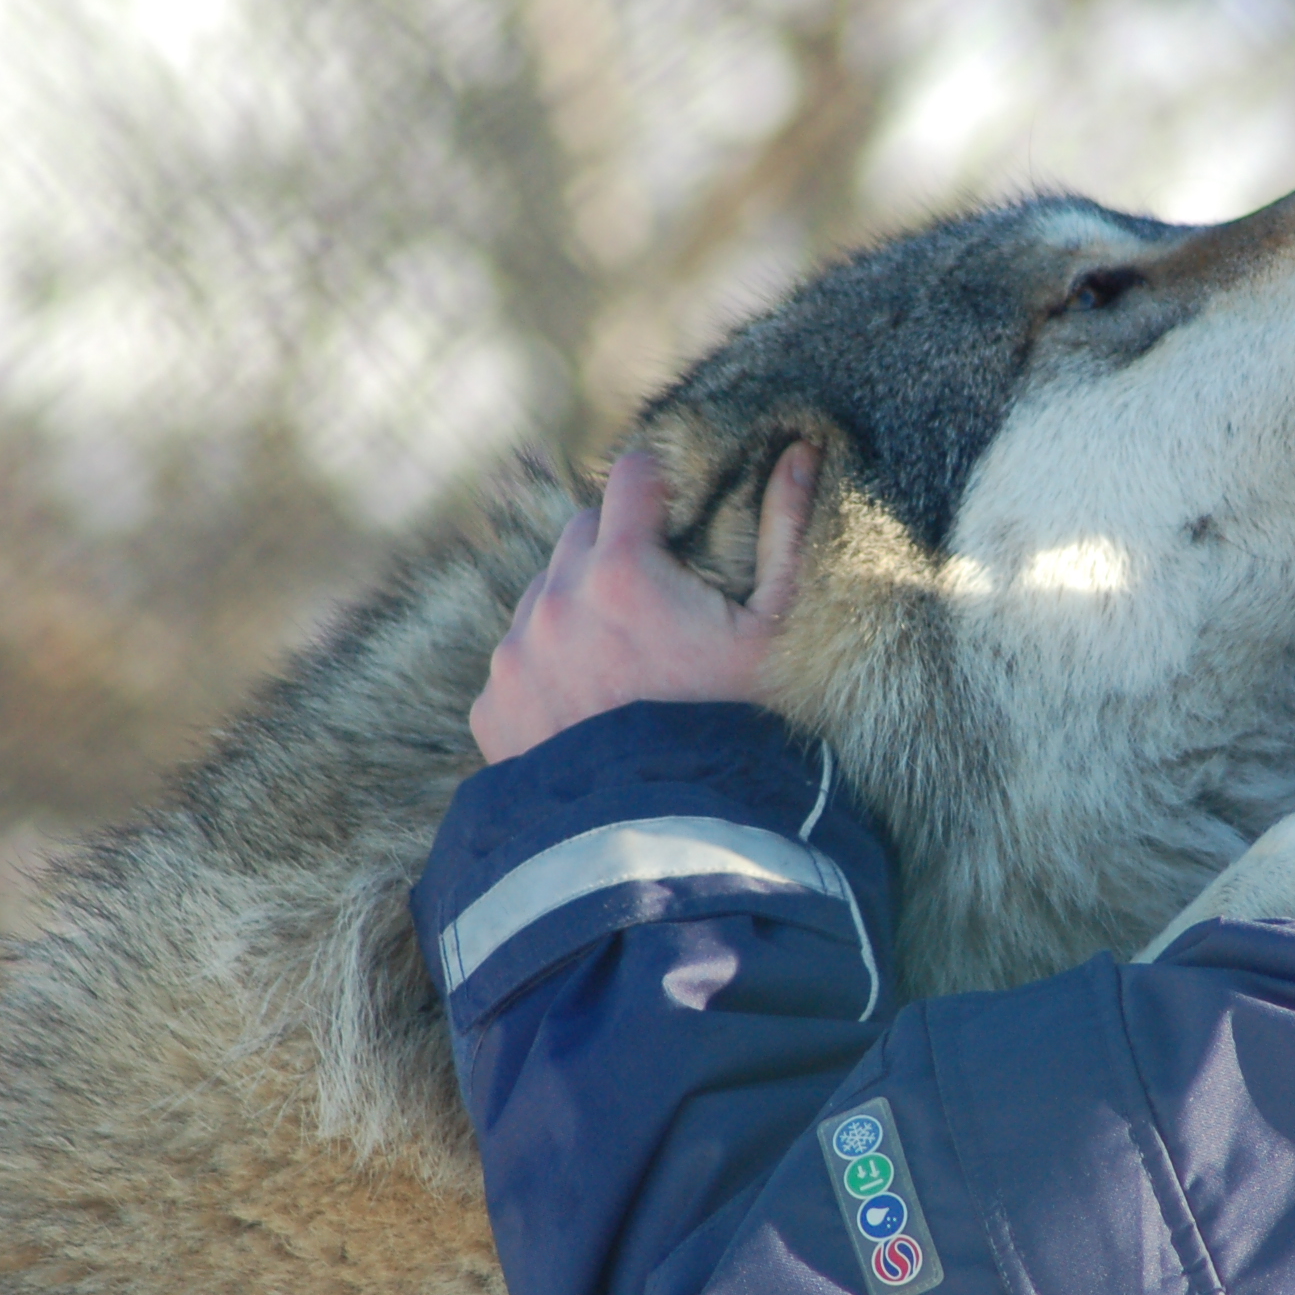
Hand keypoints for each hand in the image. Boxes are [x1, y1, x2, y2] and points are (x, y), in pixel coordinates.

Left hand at [470, 442, 818, 763]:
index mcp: (622, 571)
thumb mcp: (778, 634)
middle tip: (664, 604)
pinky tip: (595, 712)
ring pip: (545, 596)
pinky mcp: (493, 708)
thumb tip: (800, 451)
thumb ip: (787, 533)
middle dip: (620, 549)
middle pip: (581, 532)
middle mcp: (553, 601)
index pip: (630, 475)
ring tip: (630, 667)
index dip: (663, 487)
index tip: (682, 515)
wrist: (669, 843)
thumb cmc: (739, 733)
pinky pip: (519, 664)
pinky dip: (550, 672)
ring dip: (580, 610)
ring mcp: (515, 657)